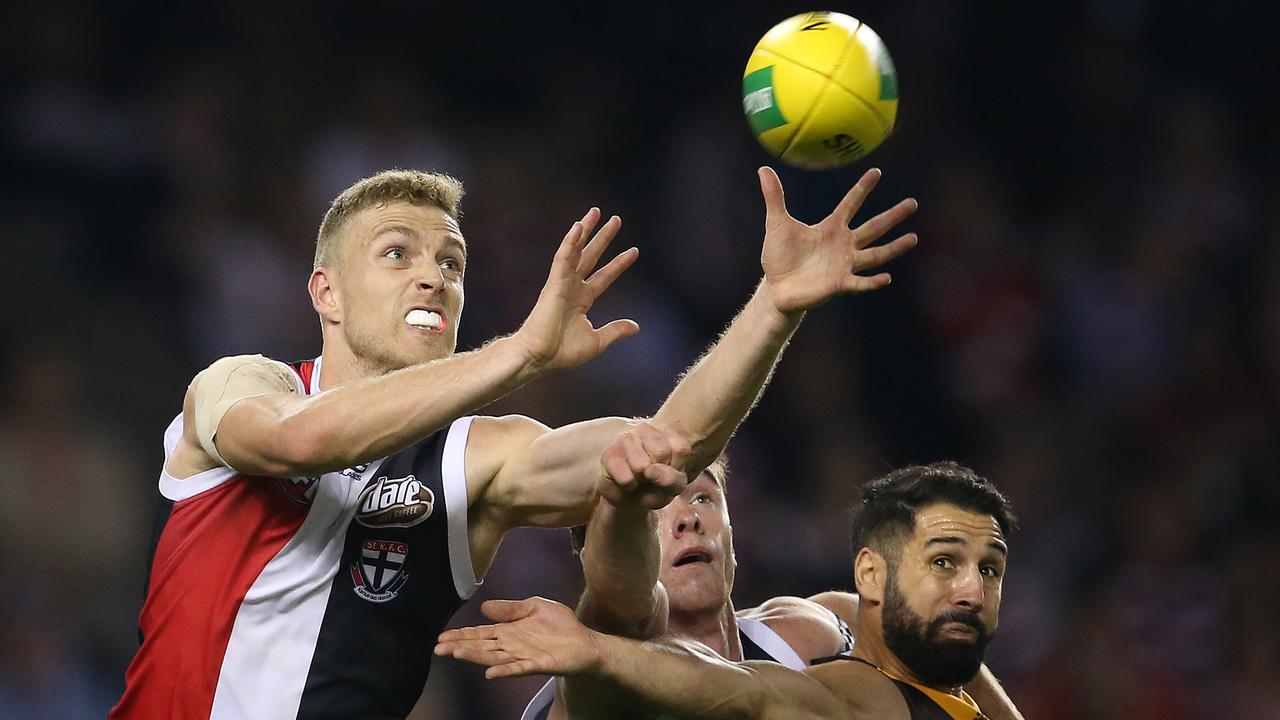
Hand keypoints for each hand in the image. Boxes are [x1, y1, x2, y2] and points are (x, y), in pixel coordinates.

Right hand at [435, 597, 602, 678]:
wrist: (585, 641)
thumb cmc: (560, 625)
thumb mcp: (534, 606)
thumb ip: (510, 608)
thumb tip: (484, 607)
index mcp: (509, 631)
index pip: (480, 633)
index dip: (461, 635)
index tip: (441, 637)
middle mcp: (511, 646)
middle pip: (481, 647)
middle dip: (459, 646)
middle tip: (439, 648)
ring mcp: (523, 656)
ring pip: (494, 658)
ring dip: (475, 656)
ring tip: (457, 653)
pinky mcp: (537, 665)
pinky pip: (517, 668)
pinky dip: (504, 671)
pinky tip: (490, 672)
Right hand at [513, 208, 639, 373]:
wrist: (538, 358)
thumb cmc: (561, 352)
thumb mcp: (597, 341)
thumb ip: (615, 331)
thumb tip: (636, 326)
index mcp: (581, 300)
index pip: (604, 276)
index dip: (618, 264)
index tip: (634, 251)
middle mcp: (572, 287)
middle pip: (590, 256)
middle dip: (603, 238)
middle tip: (616, 219)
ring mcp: (562, 283)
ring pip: (575, 250)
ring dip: (586, 231)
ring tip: (596, 212)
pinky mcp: (553, 284)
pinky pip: (563, 258)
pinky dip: (570, 242)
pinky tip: (578, 227)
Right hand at [598, 422, 690, 509]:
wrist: (632, 499)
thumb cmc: (657, 487)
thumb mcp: (675, 486)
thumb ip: (671, 479)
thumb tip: (649, 470)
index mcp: (666, 431)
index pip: (681, 449)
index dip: (678, 469)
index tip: (671, 472)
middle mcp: (644, 430)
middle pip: (661, 453)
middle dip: (659, 474)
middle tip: (653, 477)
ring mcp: (625, 439)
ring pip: (641, 466)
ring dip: (643, 481)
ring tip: (640, 480)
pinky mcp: (609, 455)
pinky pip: (626, 478)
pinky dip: (630, 488)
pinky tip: (628, 484)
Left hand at [758, 166, 917, 314]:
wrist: (776, 288)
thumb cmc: (779, 257)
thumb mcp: (776, 223)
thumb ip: (774, 197)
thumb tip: (763, 169)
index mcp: (831, 228)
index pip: (851, 204)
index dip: (863, 188)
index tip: (877, 172)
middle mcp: (843, 245)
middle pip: (874, 227)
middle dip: (893, 216)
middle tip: (913, 203)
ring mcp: (844, 265)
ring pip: (876, 255)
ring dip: (894, 247)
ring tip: (914, 238)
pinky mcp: (840, 284)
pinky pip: (860, 282)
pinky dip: (873, 282)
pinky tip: (887, 278)